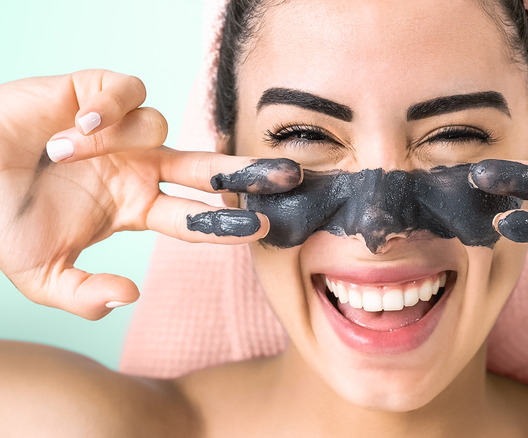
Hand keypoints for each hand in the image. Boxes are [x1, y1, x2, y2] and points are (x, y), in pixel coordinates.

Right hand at [0, 70, 300, 318]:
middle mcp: (138, 168)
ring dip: (116, 142)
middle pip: (207, 168)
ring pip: (159, 127)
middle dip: (246, 172)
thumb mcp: (41, 273)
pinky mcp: (95, 95)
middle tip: (287, 177)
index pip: (194, 217)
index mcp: (134, 207)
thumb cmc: (2, 220)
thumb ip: (82, 296)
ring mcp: (121, 133)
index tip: (262, 229)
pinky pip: (127, 92)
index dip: (225, 224)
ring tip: (63, 152)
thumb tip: (131, 296)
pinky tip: (80, 124)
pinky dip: (109, 107)